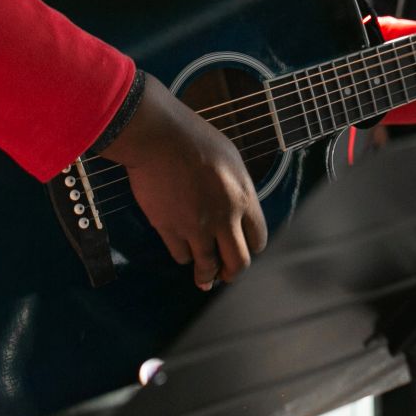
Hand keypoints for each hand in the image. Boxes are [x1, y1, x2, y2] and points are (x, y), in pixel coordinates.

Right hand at [97, 74, 267, 290]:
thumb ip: (236, 190)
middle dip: (232, 273)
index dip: (251, 249)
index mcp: (243, 198)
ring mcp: (195, 226)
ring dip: (206, 275)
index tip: (243, 250)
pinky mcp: (168, 228)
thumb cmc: (194, 139)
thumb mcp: (230, 161)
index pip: (259, 240)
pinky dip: (183, 256)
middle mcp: (224, 218)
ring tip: (203, 278)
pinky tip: (183, 251)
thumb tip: (237, 212)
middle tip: (225, 275)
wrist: (157, 137)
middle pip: (237, 263)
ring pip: (207, 267)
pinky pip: (181, 255)